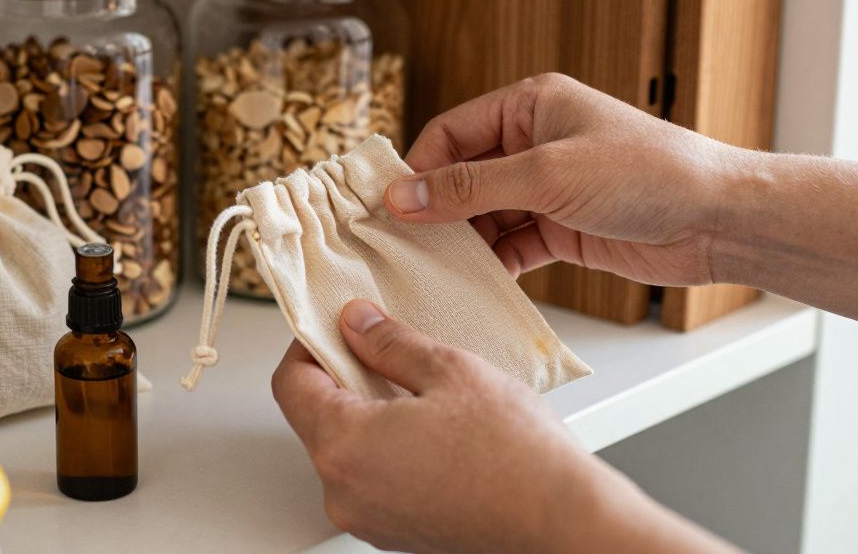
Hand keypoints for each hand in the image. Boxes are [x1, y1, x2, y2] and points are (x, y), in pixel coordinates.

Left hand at [272, 300, 735, 552]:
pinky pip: (374, 478)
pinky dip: (390, 448)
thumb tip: (355, 323)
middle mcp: (344, 491)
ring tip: (422, 392)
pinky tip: (435, 431)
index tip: (336, 328)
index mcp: (344, 447)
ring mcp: (369, 518)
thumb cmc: (518, 459)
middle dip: (344, 378)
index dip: (310, 346)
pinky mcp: (396, 532)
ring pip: (347, 449)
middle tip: (386, 350)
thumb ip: (389, 343)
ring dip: (369, 414)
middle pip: (315, 418)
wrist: (566, 526)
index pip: (291, 384)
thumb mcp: (450, 370)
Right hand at [385, 73, 742, 285]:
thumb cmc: (645, 173)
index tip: (388, 207)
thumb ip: (470, 187)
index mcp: (529, 106)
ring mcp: (547, 187)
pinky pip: (509, 243)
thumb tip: (402, 198)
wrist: (718, 220)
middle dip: (434, 209)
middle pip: (462, 175)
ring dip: (460, 241)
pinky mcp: (561, 228)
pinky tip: (471, 283)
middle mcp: (534, 142)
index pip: (451, 132)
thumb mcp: (546, 173)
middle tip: (399, 243)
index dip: (418, 169)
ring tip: (429, 269)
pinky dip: (490, 263)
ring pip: (482, 214)